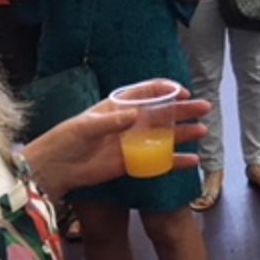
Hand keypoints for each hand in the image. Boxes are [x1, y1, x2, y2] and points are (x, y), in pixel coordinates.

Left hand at [23, 88, 208, 198]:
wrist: (55, 169)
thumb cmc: (66, 140)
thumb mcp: (85, 127)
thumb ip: (111, 122)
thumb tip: (136, 116)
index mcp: (119, 106)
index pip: (149, 92)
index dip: (168, 90)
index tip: (183, 93)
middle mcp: (131, 123)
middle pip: (163, 113)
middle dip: (184, 110)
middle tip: (204, 108)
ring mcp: (133, 143)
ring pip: (165, 136)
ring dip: (184, 133)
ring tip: (203, 131)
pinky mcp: (133, 163)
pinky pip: (159, 161)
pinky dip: (176, 161)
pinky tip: (192, 161)